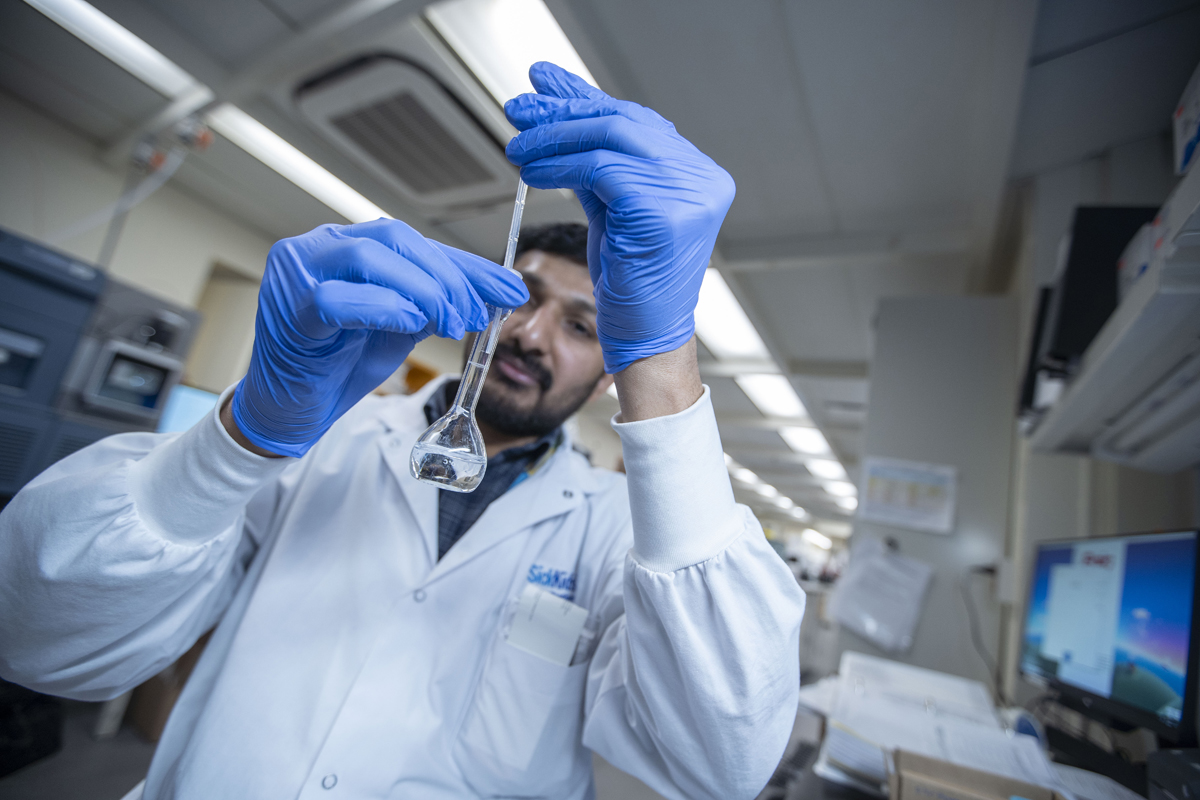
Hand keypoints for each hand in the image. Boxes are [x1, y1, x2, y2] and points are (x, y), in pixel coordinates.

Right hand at [231, 219, 527, 456]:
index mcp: (348, 243)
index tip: (510, 289)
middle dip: (447, 278)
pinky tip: (412, 324)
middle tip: (475, 315)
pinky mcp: (288, 309)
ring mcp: (297, 273)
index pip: (416, 243)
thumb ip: (440, 301)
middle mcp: (319, 248)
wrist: (293, 409)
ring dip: (422, 290)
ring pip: (368, 257)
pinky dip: (382, 307)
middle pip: (395, 240)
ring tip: (450, 323)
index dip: (467, 265)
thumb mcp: (405, 325)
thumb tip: (499, 291)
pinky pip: (336, 298)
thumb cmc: (341, 361)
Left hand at [504, 62, 734, 373]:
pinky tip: (531, 172)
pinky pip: (601, 168)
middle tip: (519, 109)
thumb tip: (558, 109)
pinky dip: (558, 165)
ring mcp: (689, 193)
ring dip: (553, 137)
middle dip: (564, 111)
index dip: (585, 101)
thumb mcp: (613, 211)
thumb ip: (596, 163)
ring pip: (610, 139)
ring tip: (517, 146)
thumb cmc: (631, 286)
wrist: (646, 342)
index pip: (636, 122)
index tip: (543, 87)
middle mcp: (703, 178)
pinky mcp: (663, 211)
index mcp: (699, 176)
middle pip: (624, 123)